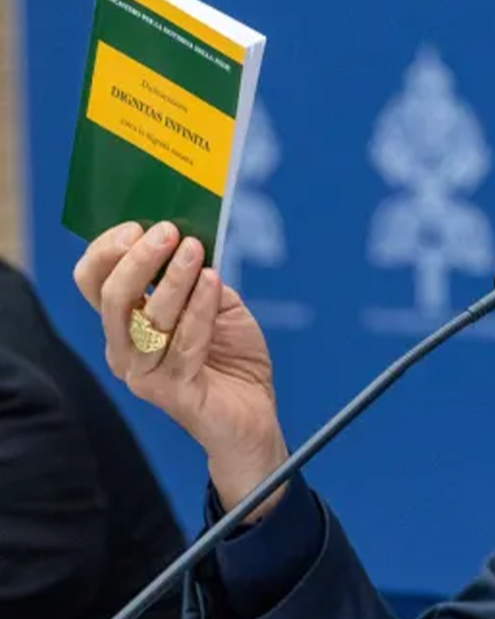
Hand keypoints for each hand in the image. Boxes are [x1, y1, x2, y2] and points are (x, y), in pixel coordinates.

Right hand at [73, 220, 287, 520]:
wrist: (255, 413)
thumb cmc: (232, 355)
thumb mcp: (218, 304)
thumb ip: (199, 277)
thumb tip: (190, 239)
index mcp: (126, 323)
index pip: (95, 281)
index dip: (108, 251)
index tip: (138, 225)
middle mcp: (125, 348)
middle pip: (112, 297)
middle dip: (138, 259)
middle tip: (168, 231)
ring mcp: (144, 374)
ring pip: (148, 318)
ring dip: (173, 279)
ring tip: (195, 250)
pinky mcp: (172, 392)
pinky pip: (184, 342)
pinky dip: (199, 308)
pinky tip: (213, 282)